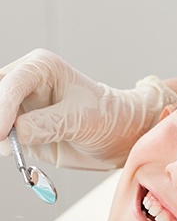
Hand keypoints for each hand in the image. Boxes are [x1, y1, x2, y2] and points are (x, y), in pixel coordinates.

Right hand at [0, 49, 176, 168]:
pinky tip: (12, 153)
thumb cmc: (108, 118)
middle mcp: (27, 84)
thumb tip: (15, 133)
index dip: (2, 108)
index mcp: (41, 68)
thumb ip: (46, 124)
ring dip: (1, 135)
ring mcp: (22, 108)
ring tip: (9, 149)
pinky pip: (5, 139)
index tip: (2, 132)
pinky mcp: (23, 131)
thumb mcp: (81, 119)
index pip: (11, 83)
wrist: (120, 138)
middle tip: (3, 140)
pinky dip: (5, 146)